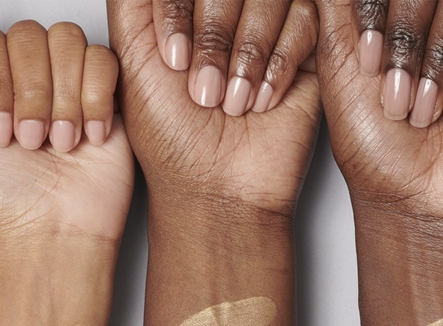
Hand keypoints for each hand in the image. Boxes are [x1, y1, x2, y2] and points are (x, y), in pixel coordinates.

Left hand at [0, 3, 133, 248]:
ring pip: (65, 41)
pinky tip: (87, 137)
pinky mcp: (105, 97)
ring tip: (59, 144)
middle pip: (28, 35)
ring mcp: (66, 85)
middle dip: (30, 95)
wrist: (48, 235)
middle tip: (29, 144)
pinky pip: (103, 60)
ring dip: (62, 99)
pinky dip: (94, 100)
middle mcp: (24, 78)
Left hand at [107, 0, 320, 215]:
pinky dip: (279, 63)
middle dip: (215, 37)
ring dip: (247, 54)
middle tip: (203, 91)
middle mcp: (231, 11)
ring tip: (232, 104)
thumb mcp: (132, 58)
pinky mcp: (311, 49)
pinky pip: (307, 17)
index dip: (181, 13)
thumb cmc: (170, 138)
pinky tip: (263, 102)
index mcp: (190, 7)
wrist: (214, 190)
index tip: (172, 61)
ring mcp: (271, 27)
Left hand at [315, 0, 442, 223]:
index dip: (374, 15)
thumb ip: (339, 10)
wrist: (416, 202)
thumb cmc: (375, 152)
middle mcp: (435, 16)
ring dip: (434, 63)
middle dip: (404, 41)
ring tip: (422, 116)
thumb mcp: (338, 72)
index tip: (366, 66)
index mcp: (391, 16)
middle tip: (395, 99)